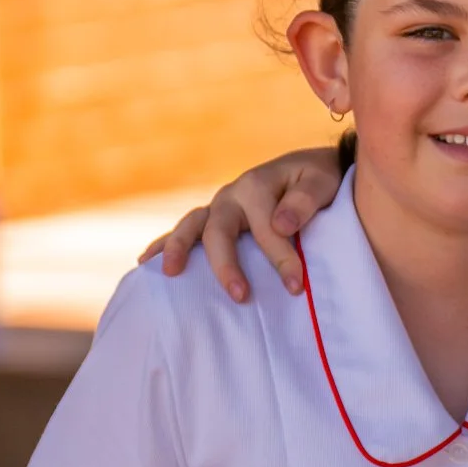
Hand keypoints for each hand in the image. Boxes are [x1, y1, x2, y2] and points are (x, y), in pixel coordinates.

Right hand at [138, 147, 343, 301]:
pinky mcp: (212, 219)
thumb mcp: (322, 182)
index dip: (280, 258)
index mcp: (258, 185)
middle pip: (219, 230)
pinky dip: (164, 245)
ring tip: (171, 274)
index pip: (266, 228)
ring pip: (191, 227)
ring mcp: (218, 207)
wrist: (311, 170)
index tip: (296, 286)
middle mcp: (232, 195)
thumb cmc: (318, 179)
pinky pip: (184, 231)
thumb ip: (304, 201)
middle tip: (241, 296)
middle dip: (227, 265)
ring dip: (179, 250)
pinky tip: (146, 263)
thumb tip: (280, 224)